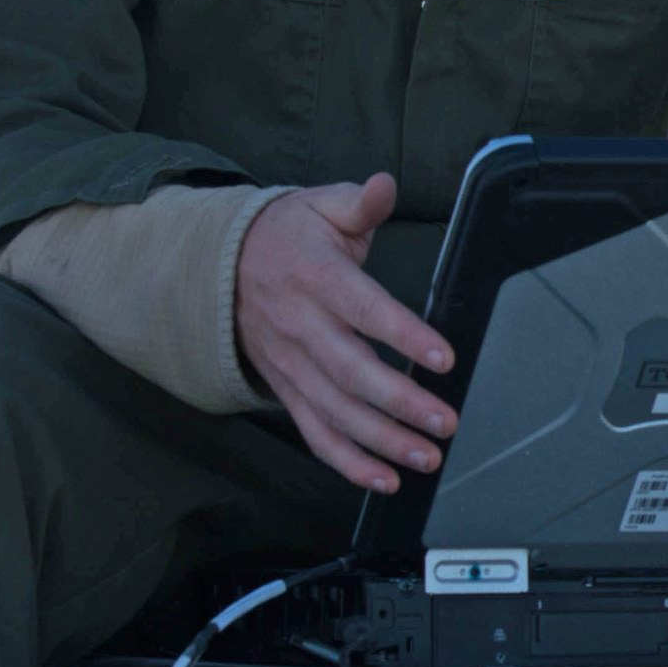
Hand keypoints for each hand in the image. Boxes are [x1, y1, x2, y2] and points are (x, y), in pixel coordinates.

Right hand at [236, 173, 456, 493]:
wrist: (221, 267)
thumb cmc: (286, 236)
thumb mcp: (320, 206)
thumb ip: (359, 202)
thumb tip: (385, 185)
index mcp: (315, 277)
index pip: (363, 310)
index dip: (402, 335)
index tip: (442, 357)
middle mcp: (301, 327)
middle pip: (351, 373)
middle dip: (401, 403)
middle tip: (446, 420)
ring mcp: (291, 365)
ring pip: (336, 412)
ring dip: (383, 442)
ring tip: (428, 457)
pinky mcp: (287, 390)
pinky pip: (316, 433)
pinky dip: (348, 463)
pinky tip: (385, 480)